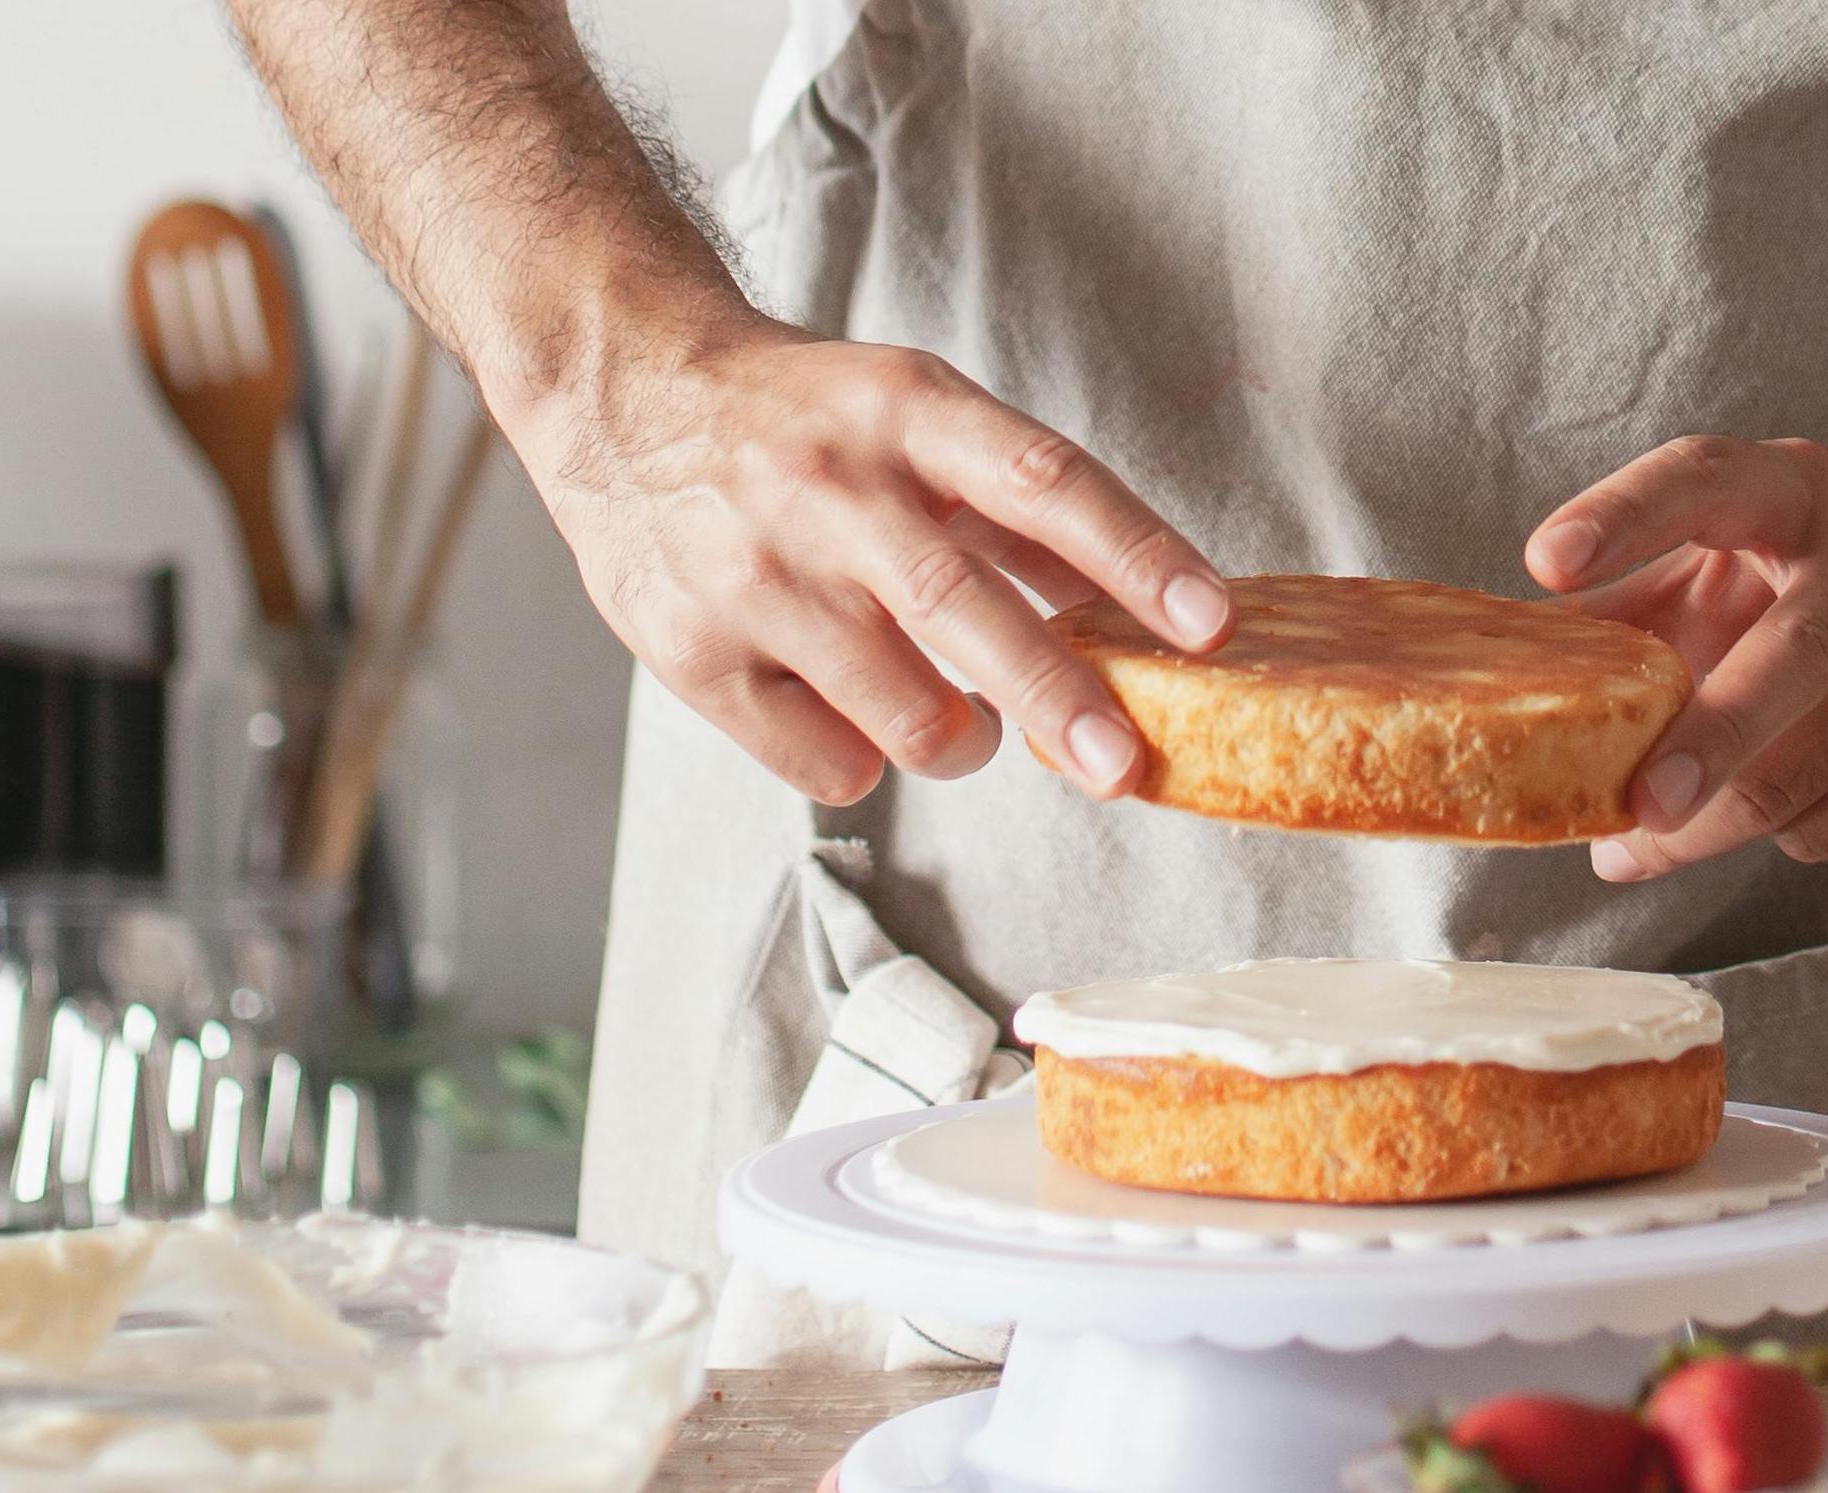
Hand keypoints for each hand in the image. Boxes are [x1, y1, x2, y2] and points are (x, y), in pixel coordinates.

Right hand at [514, 317, 1229, 805]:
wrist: (618, 392)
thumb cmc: (800, 421)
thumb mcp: (915, 418)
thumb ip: (1028, 510)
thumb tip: (1164, 600)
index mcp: (902, 409)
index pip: (1039, 480)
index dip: (1134, 554)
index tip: (1209, 624)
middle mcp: (826, 485)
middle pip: (962, 607)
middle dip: (1058, 696)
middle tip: (1123, 765)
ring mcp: (751, 572)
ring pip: (900, 711)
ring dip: (964, 743)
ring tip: (969, 728)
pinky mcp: (690, 651)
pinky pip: (826, 761)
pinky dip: (868, 761)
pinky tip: (856, 715)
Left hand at [1525, 436, 1827, 881]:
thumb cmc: (1825, 593)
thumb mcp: (1733, 566)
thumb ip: (1631, 603)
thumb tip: (1499, 667)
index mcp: (1802, 497)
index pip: (1707, 481)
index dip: (1626, 515)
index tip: (1547, 563)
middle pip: (1789, 658)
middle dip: (1708, 741)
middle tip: (1633, 808)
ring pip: (1800, 778)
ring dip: (1704, 829)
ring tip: (1641, 841)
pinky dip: (1782, 835)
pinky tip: (1781, 810)